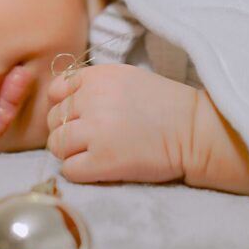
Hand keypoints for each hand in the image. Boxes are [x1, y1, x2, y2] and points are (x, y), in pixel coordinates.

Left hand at [45, 63, 196, 184]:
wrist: (194, 131)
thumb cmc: (164, 105)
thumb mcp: (126, 78)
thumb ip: (92, 84)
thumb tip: (57, 98)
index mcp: (97, 77)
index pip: (56, 92)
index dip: (65, 106)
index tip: (82, 116)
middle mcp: (91, 101)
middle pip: (53, 120)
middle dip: (67, 130)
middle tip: (91, 139)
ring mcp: (95, 132)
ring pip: (56, 145)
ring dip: (70, 152)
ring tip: (94, 153)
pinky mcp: (102, 162)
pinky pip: (69, 170)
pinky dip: (79, 171)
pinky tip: (99, 167)